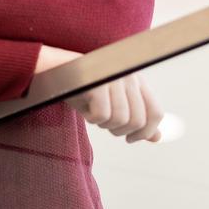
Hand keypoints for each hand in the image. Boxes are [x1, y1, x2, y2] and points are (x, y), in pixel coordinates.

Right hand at [34, 46, 163, 142]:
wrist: (51, 69)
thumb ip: (135, 118)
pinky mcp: (98, 82)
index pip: (156, 113)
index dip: (146, 132)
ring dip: (103, 124)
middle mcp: (128, 76)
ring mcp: (114, 78)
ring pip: (120, 120)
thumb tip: (157, 138)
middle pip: (138, 121)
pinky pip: (102, 115)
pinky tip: (84, 106)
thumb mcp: (111, 104)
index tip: (130, 138)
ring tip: (92, 112)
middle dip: (120, 131)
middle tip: (104, 124)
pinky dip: (91, 118)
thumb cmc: (81, 88)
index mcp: (136, 80)